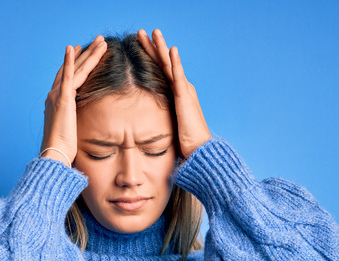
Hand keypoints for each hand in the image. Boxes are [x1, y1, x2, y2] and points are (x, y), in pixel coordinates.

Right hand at [41, 35, 107, 166]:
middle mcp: (54, 96)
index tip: (81, 52)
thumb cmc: (64, 151)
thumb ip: (76, 125)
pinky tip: (73, 47)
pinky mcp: (62, 99)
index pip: (68, 78)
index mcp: (57, 104)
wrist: (55, 155)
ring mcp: (57, 96)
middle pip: (72, 69)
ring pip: (75, 69)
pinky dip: (70, 61)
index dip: (75, 64)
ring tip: (100, 41)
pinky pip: (68, 76)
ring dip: (88, 53)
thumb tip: (82, 129)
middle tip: (97, 41)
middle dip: (85, 54)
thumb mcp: (72, 133)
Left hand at [137, 28, 210, 159]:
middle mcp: (181, 88)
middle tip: (142, 32)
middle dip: (153, 46)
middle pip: (164, 63)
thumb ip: (157, 117)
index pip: (160, 70)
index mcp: (176, 94)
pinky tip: (171, 50)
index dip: (150, 56)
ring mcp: (184, 91)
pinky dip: (175, 63)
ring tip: (154, 32)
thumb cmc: (184, 142)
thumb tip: (140, 121)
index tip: (140, 45)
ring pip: (170, 64)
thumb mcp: (167, 125)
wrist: (199, 150)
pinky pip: (179, 77)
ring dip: (162, 47)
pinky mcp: (186, 98)